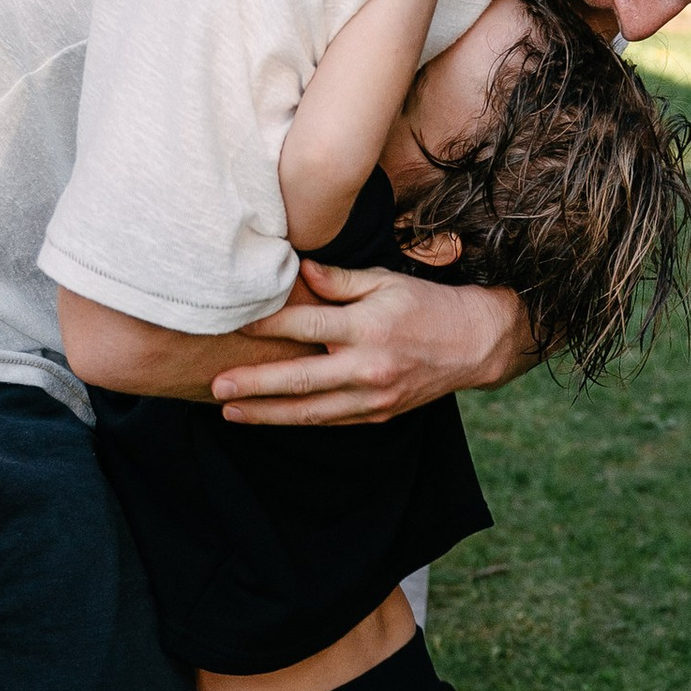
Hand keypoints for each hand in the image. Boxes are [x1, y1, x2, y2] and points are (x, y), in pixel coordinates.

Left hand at [210, 263, 535, 423]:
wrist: (474, 345)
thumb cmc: (426, 304)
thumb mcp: (386, 280)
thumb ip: (340, 280)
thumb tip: (298, 270)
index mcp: (368, 328)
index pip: (307, 327)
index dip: (267, 326)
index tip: (235, 322)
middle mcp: (369, 368)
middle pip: (301, 380)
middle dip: (255, 385)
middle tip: (217, 385)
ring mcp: (373, 398)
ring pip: (310, 411)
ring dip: (267, 413)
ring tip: (230, 411)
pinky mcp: (377, 416)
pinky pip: (330, 420)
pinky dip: (298, 419)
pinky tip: (269, 417)